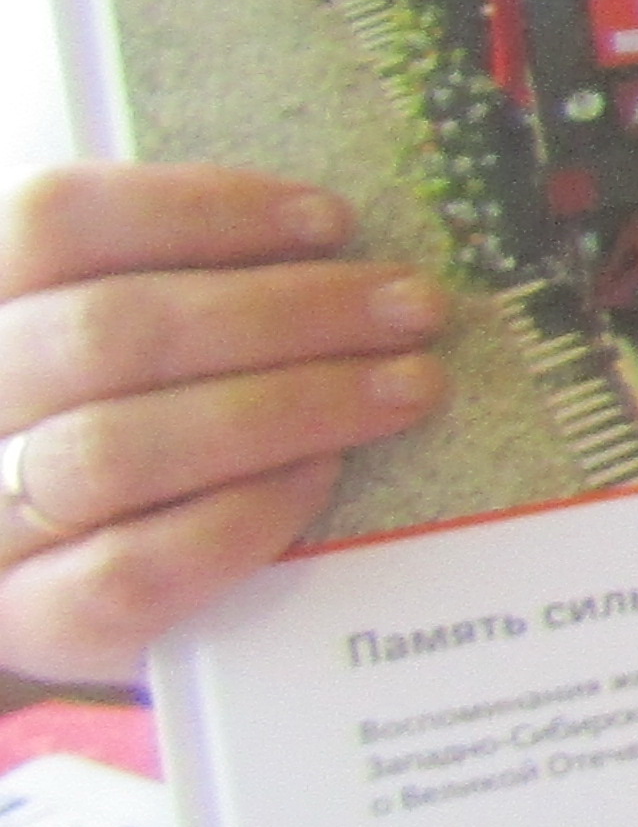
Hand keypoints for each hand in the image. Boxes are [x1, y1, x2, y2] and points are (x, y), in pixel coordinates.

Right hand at [0, 165, 451, 690]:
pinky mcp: (33, 619)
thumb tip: (337, 242)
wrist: (54, 576)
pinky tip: (320, 477)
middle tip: (412, 307)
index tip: (333, 221)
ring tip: (407, 385)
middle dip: (287, 311)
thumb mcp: (126, 339)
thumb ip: (188, 282)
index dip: (199, 207)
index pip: (54, 221)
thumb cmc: (113, 421)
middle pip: (106, 333)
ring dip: (288, 406)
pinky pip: (131, 569)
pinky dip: (241, 514)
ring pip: (116, 449)